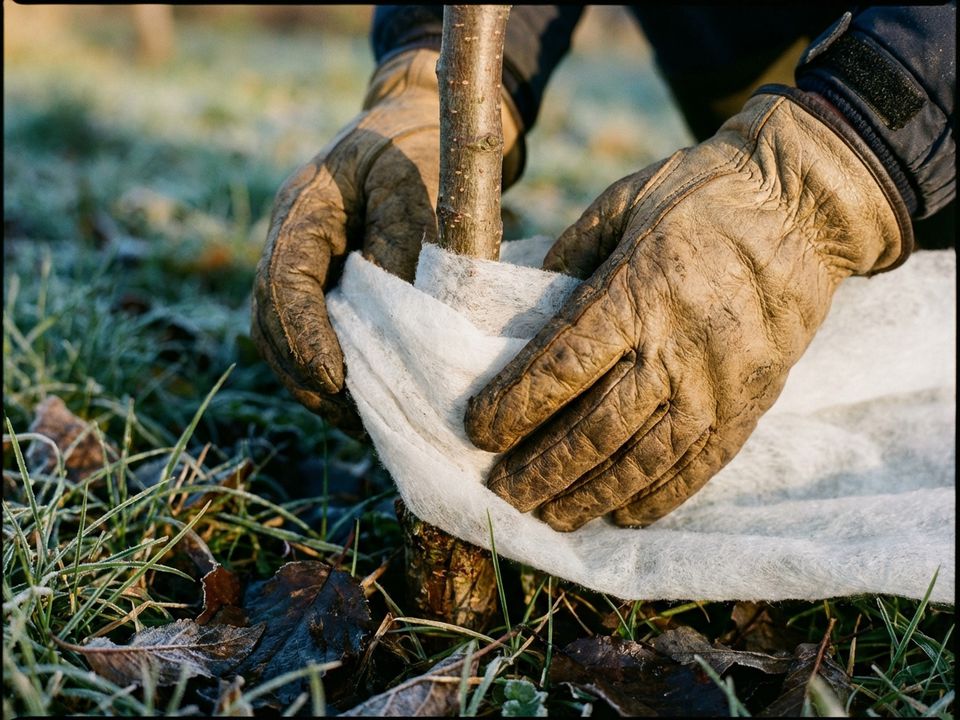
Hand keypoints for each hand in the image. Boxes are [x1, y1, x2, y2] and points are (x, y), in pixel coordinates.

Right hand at [252, 48, 522, 432]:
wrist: (414, 124)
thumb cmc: (418, 148)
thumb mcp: (415, 186)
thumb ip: (400, 248)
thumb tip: (396, 326)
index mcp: (303, 208)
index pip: (284, 282)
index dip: (304, 336)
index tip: (336, 379)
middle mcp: (288, 238)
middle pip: (270, 319)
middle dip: (305, 372)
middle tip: (353, 417)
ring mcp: (297, 260)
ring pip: (280, 333)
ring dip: (312, 380)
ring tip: (358, 420)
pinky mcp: (319, 280)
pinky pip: (306, 331)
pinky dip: (326, 367)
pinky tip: (359, 398)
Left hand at [465, 88, 911, 530]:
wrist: (804, 205)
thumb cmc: (702, 195)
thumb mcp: (622, 202)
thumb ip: (570, 257)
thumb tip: (524, 308)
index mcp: (634, 291)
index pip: (557, 367)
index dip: (512, 408)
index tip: (478, 432)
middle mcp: (674, 348)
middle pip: (592, 430)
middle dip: (540, 470)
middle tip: (503, 493)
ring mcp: (717, 384)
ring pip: (641, 462)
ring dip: (589, 497)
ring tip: (551, 518)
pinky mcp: (751, 404)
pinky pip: (700, 467)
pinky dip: (659, 498)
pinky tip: (624, 516)